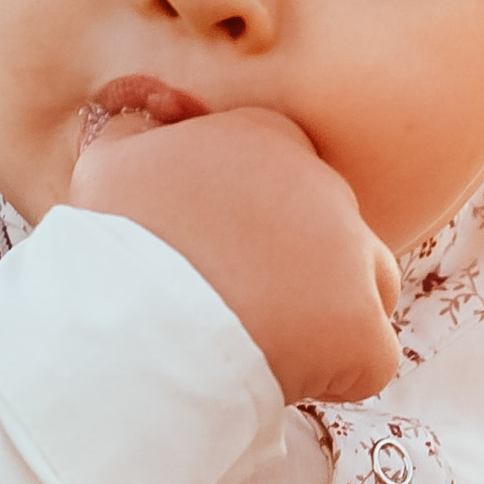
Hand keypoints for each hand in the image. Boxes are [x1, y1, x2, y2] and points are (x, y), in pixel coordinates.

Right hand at [71, 107, 400, 404]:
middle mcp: (323, 185)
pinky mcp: (361, 329)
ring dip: (326, 319)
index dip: (259, 227)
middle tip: (232, 308)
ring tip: (261, 344)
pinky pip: (370, 359)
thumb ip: (139, 128)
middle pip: (331, 234)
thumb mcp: (113, 161)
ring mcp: (351, 256)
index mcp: (266, 136)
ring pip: (367, 289)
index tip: (220, 261)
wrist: (131, 319)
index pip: (291, 179)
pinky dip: (334, 378)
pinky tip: (280, 379)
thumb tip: (145, 104)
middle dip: (295, 272)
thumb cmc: (114, 243)